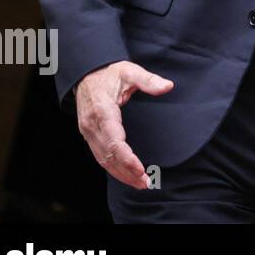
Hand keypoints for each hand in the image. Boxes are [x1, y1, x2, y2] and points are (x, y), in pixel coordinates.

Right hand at [75, 61, 173, 189]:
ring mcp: (88, 132)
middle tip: (146, 182)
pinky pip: (100, 156)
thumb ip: (148, 80)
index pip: (114, 141)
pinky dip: (112, 168)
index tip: (140, 169)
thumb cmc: (110, 73)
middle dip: (126, 171)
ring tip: (140, 183)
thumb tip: (168, 86)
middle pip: (109, 155)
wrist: (87, 73)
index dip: (126, 158)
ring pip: (103, 159)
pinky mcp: (89, 135)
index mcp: (102, 112)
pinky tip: (125, 175)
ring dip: (120, 174)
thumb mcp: (130, 71)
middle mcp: (92, 126)